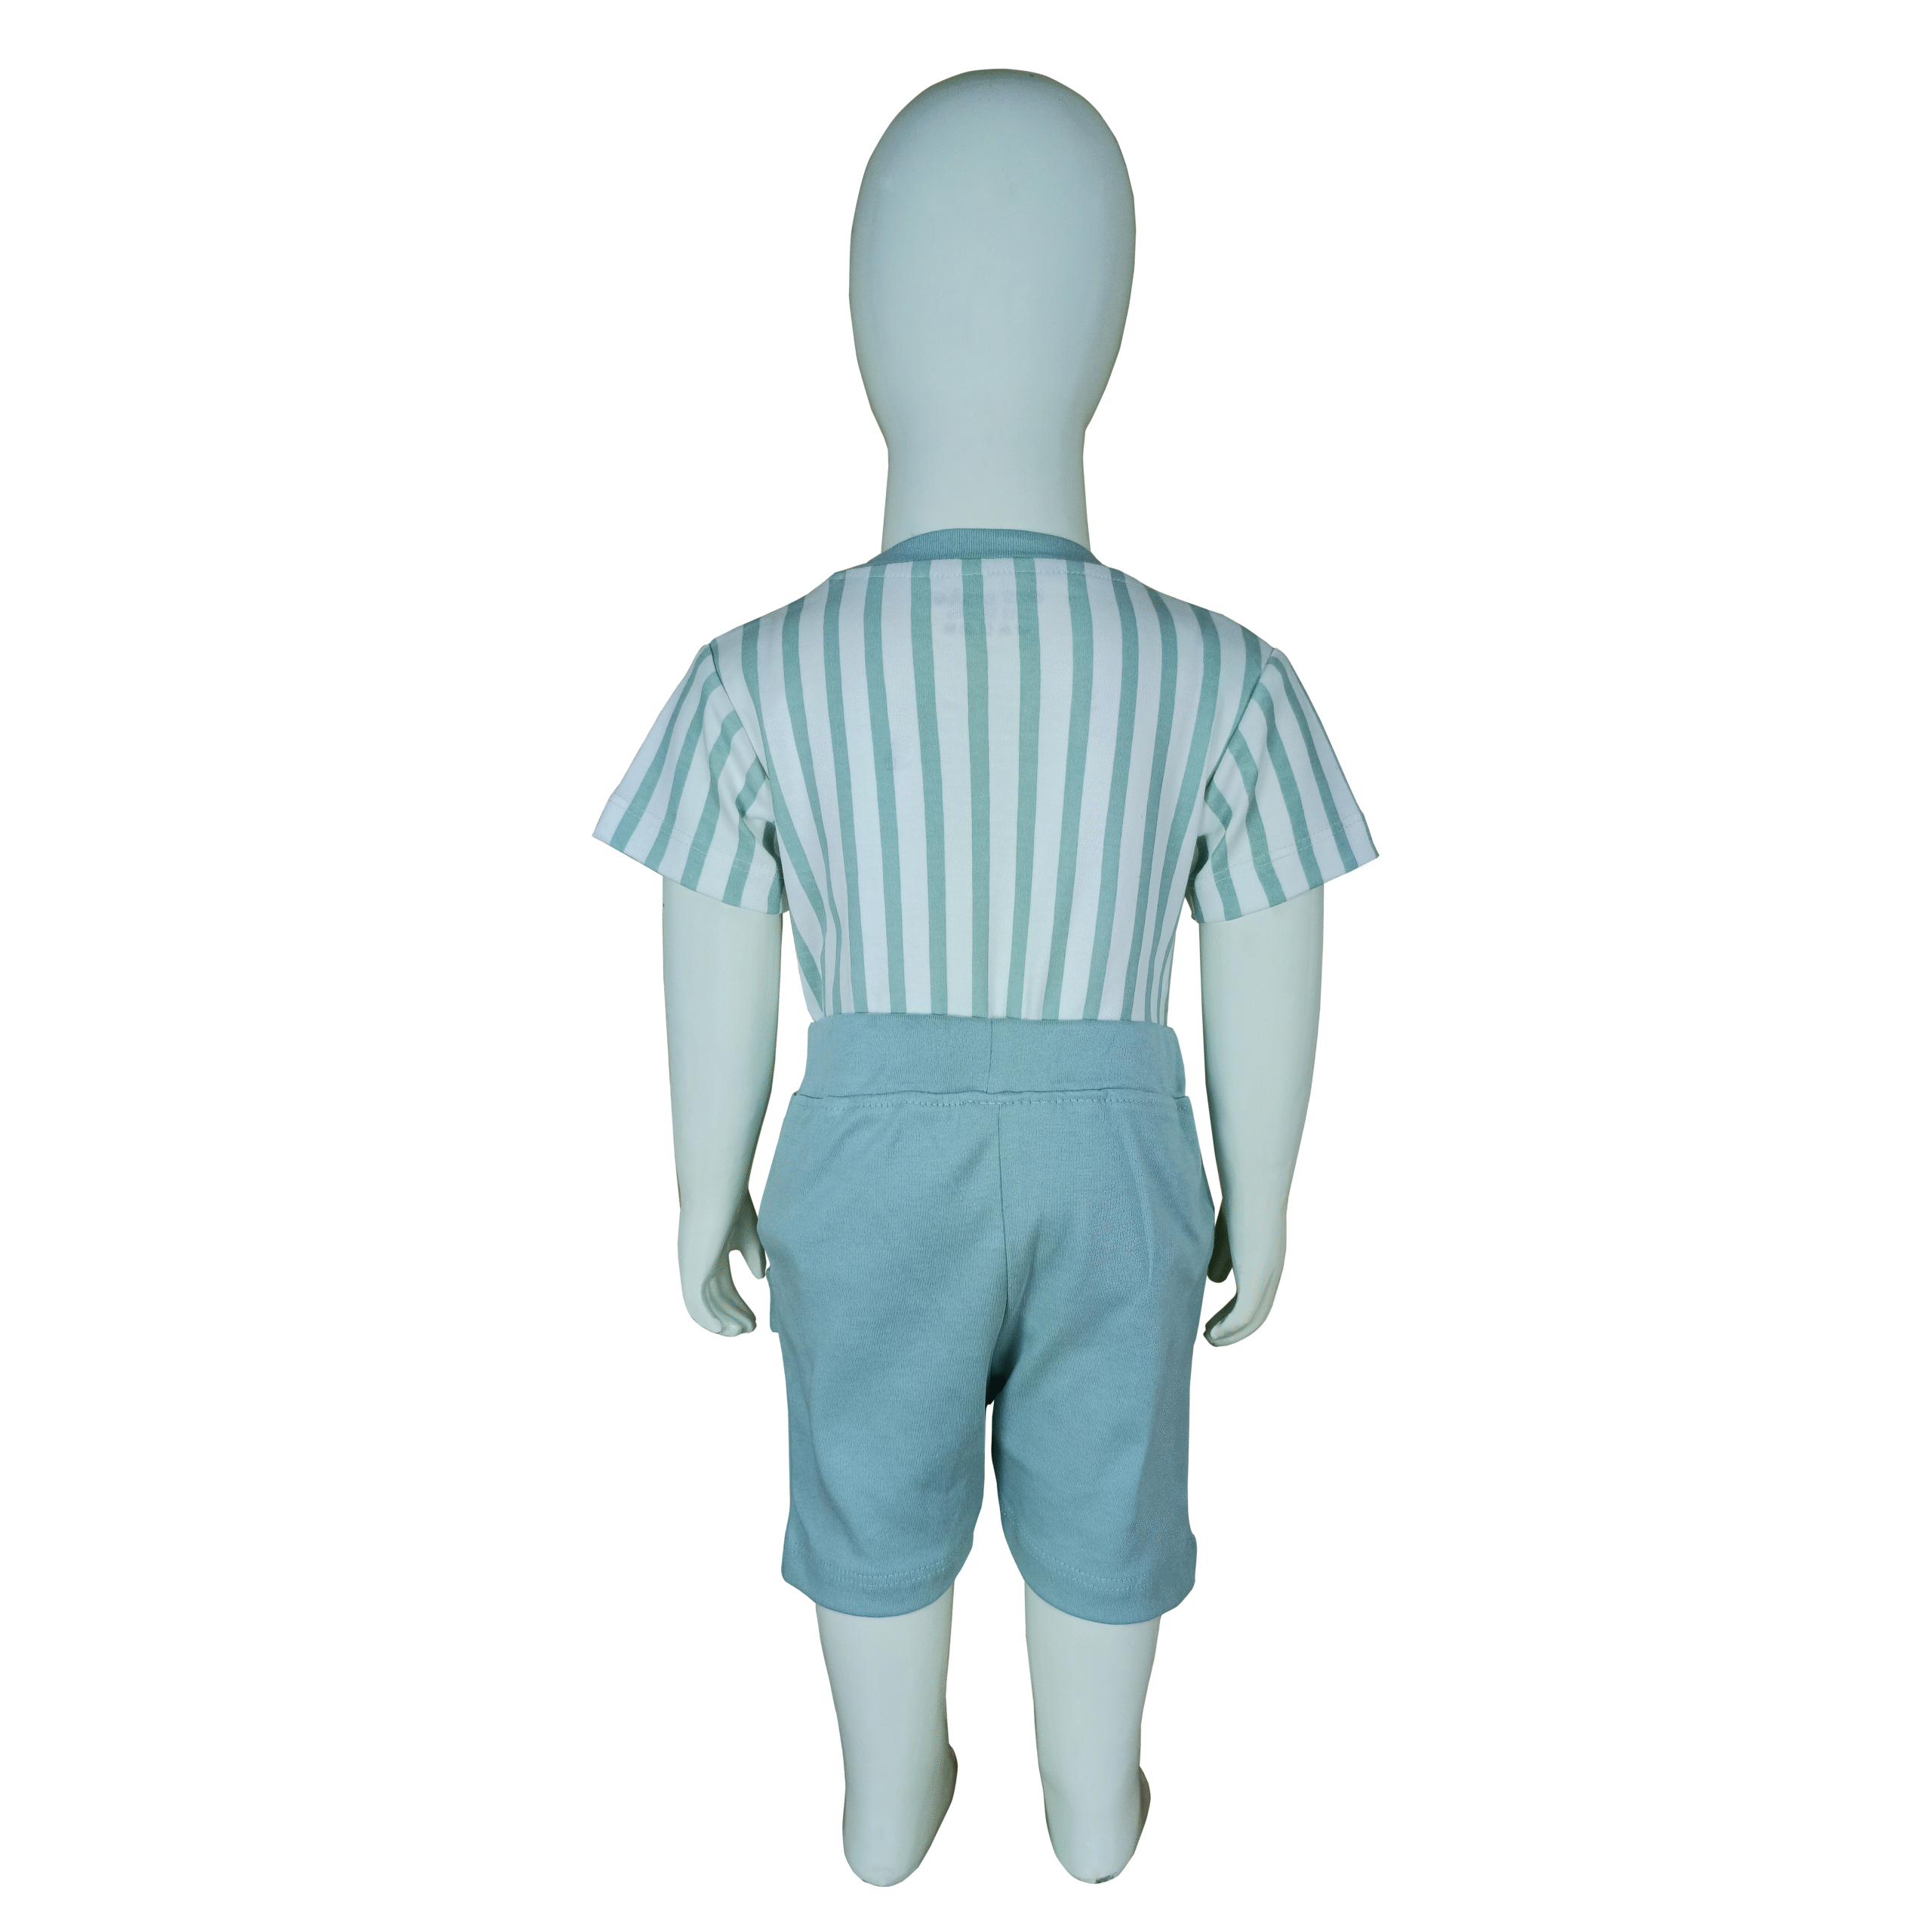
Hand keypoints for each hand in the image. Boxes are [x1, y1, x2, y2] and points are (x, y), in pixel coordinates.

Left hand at [677, 1188, 765, 1336]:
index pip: (724, 1288)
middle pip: (716, 1300)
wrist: (714, 1187)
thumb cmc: (733, 1203)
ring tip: (743, 1331)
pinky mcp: (690, 1271)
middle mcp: (698, 1264)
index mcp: (711, 1256)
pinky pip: (694, 1304)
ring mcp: (692, 1269)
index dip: (739, 1306)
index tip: (756, 1320)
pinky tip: (723, 1330)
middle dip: (734, 1316)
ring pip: (706, 1306)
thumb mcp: (748, 1234)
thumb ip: (753, 1256)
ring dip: (724, 1321)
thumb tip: (758, 1278)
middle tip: (751, 1329)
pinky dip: (707, 1320)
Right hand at [1202, 1201, 1286, 1346]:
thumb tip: (1215, 1281)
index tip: (1217, 1322)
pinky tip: (1214, 1335)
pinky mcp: (1256, 1278)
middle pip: (1257, 1313)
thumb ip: (1223, 1256)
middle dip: (1235, 1329)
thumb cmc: (1239, 1195)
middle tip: (1212, 1337)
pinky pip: (1243, 1314)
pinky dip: (1229, 1329)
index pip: (1257, 1294)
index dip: (1237, 1311)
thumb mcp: (1227, 1230)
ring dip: (1231, 1334)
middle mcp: (1273, 1269)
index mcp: (1268, 1257)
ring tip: (1210, 1341)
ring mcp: (1267, 1275)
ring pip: (1252, 1318)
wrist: (1254, 1181)